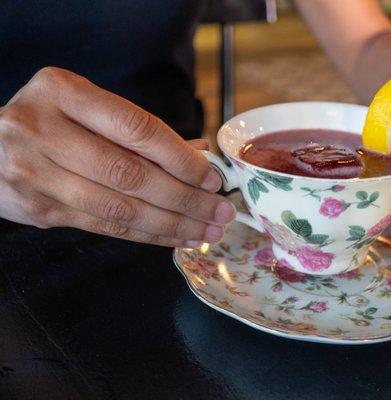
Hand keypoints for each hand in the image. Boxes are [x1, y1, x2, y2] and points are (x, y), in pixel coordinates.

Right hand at [0, 67, 234, 246]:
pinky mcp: (38, 210)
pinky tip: (177, 237)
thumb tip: (200, 155)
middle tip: (220, 213)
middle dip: (185, 199)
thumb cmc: (49, 121)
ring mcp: (35, 173)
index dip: (180, 157)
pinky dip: (148, 235)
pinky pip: (105, 228)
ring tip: (207, 231)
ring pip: (120, 209)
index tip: (211, 177)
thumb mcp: (87, 108)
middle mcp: (43, 130)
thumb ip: (139, 131)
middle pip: (131, 174)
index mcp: (62, 92)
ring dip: (172, 224)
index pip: (136, 128)